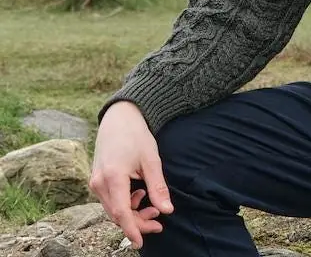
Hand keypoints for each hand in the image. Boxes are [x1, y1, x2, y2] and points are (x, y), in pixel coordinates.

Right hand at [89, 101, 173, 248]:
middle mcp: (99, 183)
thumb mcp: (151, 159)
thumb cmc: (136, 134)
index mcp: (112, 177)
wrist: (119, 116)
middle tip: (159, 222)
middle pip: (116, 214)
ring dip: (132, 212)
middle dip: (137, 221)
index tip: (141, 242)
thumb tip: (167, 210)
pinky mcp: (97, 179)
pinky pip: (109, 200)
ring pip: (112, 208)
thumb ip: (158, 187)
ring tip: (153, 207)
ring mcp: (95, 181)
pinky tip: (139, 194)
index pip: (120, 213)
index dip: (132, 229)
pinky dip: (125, 203)